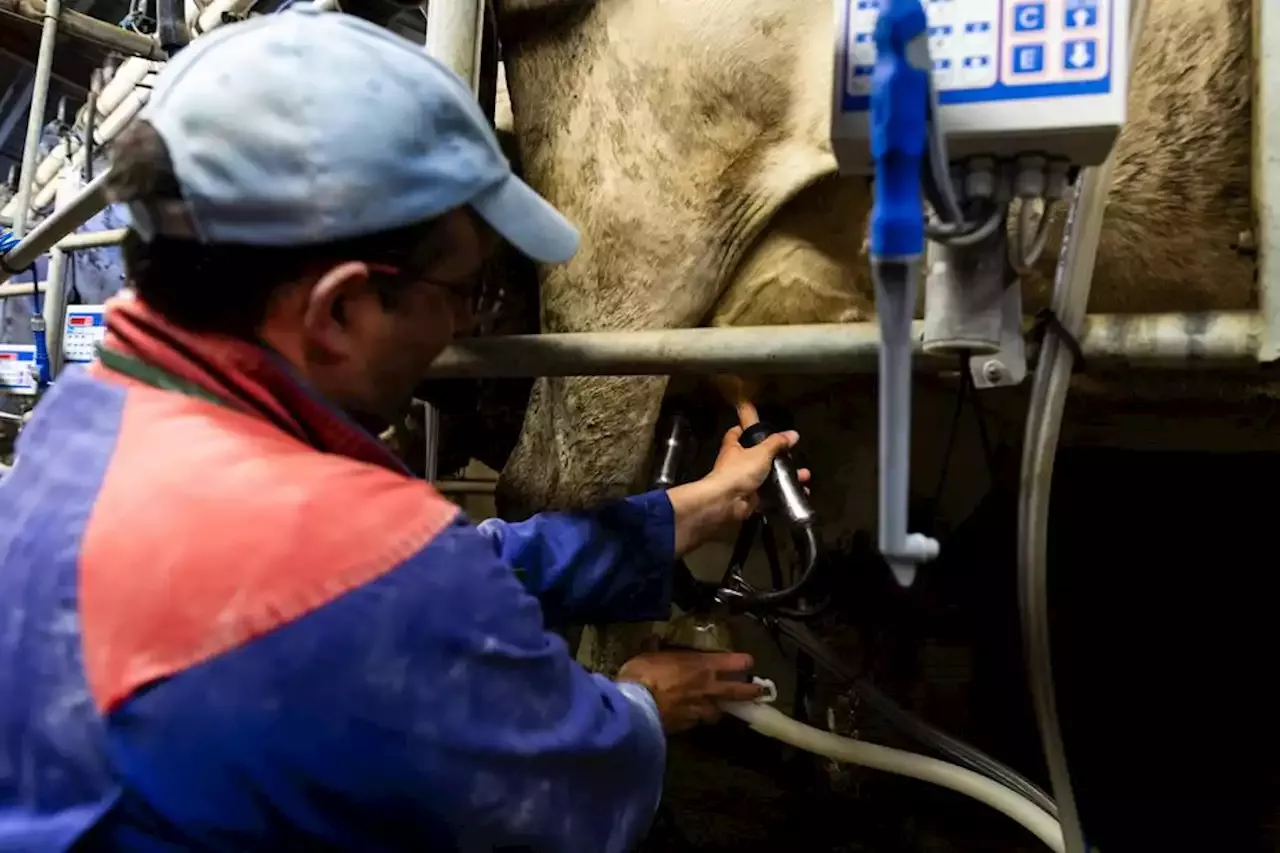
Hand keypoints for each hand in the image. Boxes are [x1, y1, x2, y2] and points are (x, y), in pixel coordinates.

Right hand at [617, 650, 762, 732]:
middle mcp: (707, 688)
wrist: (634, 708)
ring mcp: (699, 710)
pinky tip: (691, 719)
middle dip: (750, 691)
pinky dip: (697, 720)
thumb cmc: (643, 674)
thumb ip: (659, 651)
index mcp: (702, 666)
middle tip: (759, 691)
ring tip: (718, 708)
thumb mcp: (651, 655)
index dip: (743, 663)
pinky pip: (697, 722)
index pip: (733, 663)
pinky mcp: (688, 726)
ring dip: (719, 709)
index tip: (748, 662)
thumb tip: (655, 641)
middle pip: (737, 691)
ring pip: (718, 712)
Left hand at [665, 400, 809, 553]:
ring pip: (767, 476)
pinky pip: (770, 495)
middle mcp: (737, 463)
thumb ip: (777, 443)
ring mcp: (744, 482)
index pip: (737, 432)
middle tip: (793, 457)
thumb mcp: (761, 452)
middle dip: (776, 456)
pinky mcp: (751, 498)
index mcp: (734, 447)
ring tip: (803, 476)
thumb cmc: (740, 470)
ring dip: (785, 476)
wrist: (726, 502)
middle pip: (758, 456)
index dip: (747, 428)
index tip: (761, 428)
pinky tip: (800, 492)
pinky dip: (783, 494)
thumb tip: (793, 434)